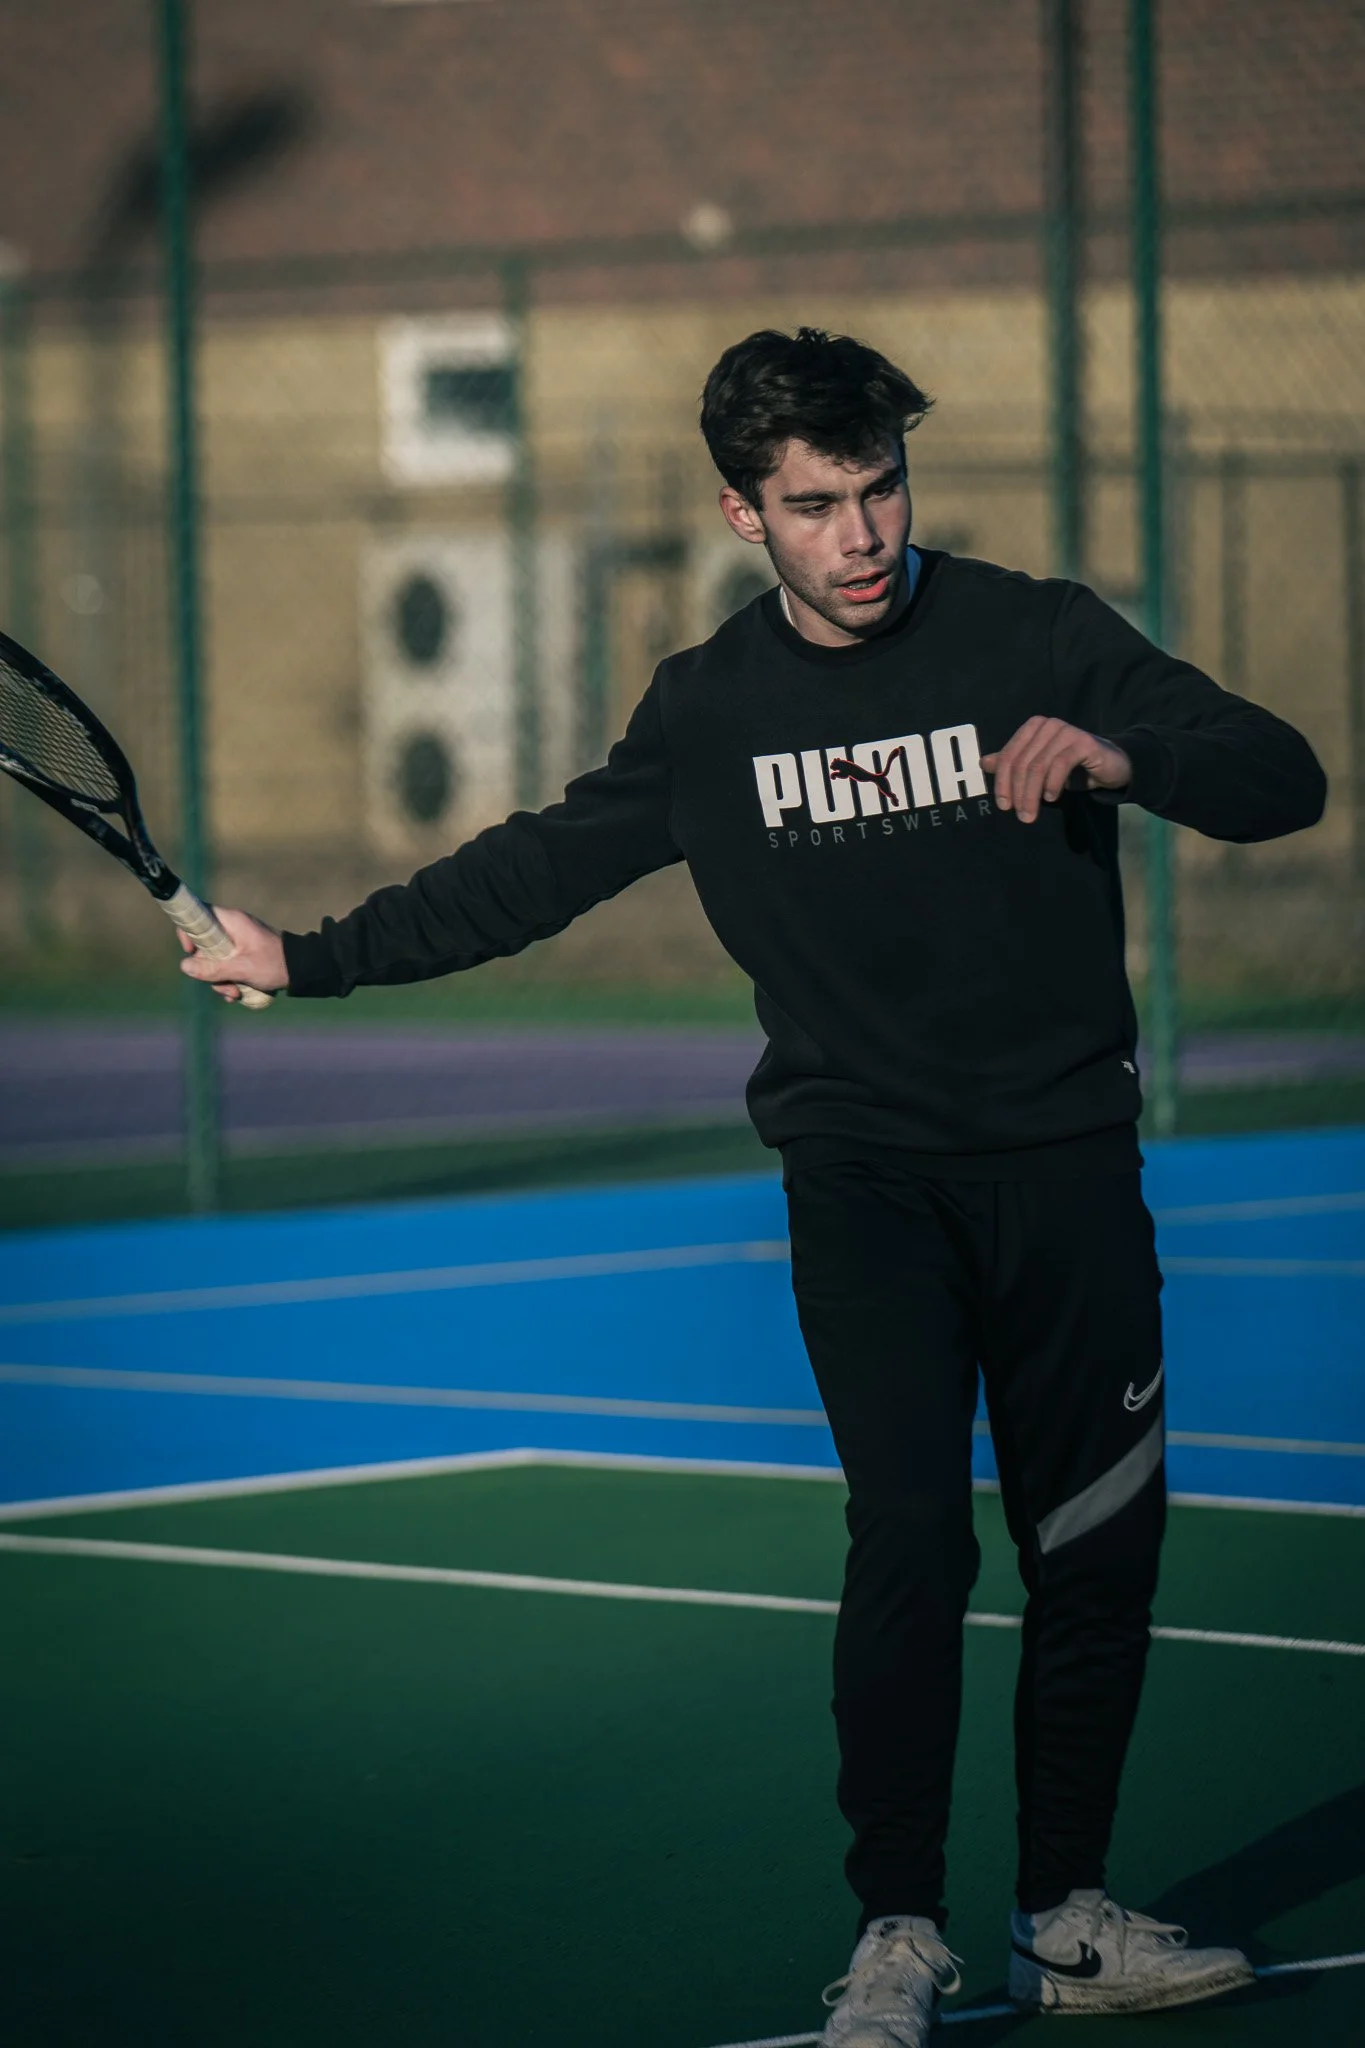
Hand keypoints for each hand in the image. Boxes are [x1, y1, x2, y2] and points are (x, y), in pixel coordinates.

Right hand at [178, 906, 288, 1003]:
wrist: (302, 970)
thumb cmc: (274, 964)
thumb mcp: (242, 969)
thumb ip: (213, 969)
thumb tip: (184, 966)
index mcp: (232, 921)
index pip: (198, 915)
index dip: (188, 931)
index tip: (189, 951)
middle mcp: (232, 928)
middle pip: (203, 945)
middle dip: (209, 969)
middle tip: (223, 985)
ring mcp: (237, 941)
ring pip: (214, 959)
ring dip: (220, 980)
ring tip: (235, 993)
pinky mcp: (243, 954)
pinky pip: (226, 965)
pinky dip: (229, 979)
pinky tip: (238, 994)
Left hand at [982, 717, 1130, 822]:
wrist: (1108, 765)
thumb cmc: (1070, 767)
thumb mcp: (1038, 767)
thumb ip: (1013, 763)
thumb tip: (984, 763)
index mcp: (1032, 727)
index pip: (1009, 756)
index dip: (1002, 782)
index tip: (1004, 806)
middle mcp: (1048, 725)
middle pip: (1023, 763)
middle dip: (1018, 793)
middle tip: (1021, 816)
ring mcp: (1066, 731)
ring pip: (1039, 766)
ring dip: (1032, 794)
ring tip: (1032, 814)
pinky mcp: (1084, 742)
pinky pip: (1061, 764)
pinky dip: (1053, 784)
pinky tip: (1052, 798)